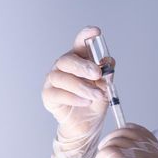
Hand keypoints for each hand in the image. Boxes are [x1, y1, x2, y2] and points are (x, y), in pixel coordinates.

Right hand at [42, 26, 109, 157]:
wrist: (87, 125)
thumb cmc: (95, 101)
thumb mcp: (106, 87)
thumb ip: (107, 74)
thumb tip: (108, 64)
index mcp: (79, 59)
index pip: (80, 44)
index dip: (85, 35)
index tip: (96, 31)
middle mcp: (64, 66)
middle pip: (68, 60)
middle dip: (83, 66)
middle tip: (97, 73)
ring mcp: (53, 80)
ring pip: (63, 78)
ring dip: (82, 86)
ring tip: (97, 95)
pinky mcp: (48, 95)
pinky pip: (58, 93)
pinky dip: (74, 97)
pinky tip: (86, 101)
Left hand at [94, 123, 157, 157]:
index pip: (143, 133)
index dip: (128, 135)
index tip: (118, 144)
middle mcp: (151, 153)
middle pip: (129, 131)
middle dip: (114, 139)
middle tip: (107, 155)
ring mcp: (138, 156)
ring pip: (116, 138)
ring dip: (105, 151)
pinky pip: (106, 150)